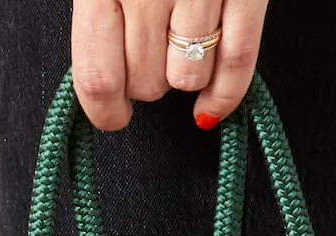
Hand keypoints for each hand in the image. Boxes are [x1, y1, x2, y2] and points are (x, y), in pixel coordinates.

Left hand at [72, 0, 268, 130]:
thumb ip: (100, 19)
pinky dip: (226, 93)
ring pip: (188, 78)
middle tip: (152, 59)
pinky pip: (237, 61)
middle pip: (145, 82)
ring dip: (184, 79)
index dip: (104, 111)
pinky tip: (211, 105)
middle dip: (147, 84)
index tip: (113, 116)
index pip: (98, 77)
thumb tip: (103, 88)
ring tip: (181, 51)